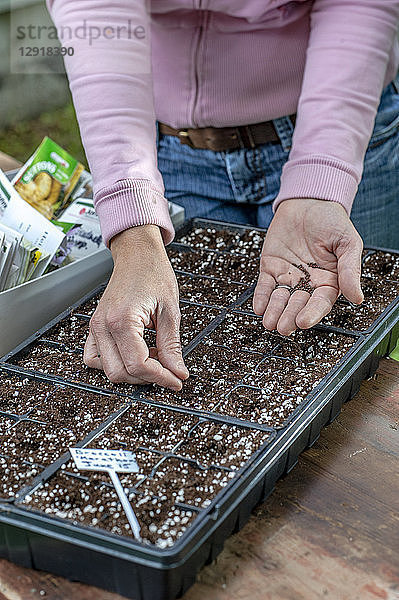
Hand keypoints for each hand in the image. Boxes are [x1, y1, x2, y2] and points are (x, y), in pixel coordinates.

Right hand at [83, 225, 188, 389]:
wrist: (137, 254)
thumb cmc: (153, 273)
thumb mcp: (170, 312)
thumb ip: (172, 346)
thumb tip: (178, 372)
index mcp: (123, 320)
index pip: (138, 364)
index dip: (161, 377)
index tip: (176, 380)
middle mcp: (103, 325)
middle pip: (120, 372)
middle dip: (147, 378)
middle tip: (168, 371)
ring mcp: (96, 326)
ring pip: (106, 369)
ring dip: (130, 372)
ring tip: (152, 360)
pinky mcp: (95, 326)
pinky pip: (94, 357)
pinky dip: (112, 363)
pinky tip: (133, 355)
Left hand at [253, 199, 363, 334]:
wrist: (309, 201)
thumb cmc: (331, 220)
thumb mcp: (347, 242)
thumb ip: (350, 270)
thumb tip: (356, 297)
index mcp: (329, 280)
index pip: (320, 302)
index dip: (312, 313)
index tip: (303, 321)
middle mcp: (307, 282)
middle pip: (298, 305)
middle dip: (290, 317)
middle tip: (283, 327)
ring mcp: (288, 276)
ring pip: (280, 299)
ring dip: (274, 311)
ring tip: (269, 323)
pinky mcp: (270, 267)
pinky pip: (264, 285)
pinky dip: (261, 297)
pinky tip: (259, 307)